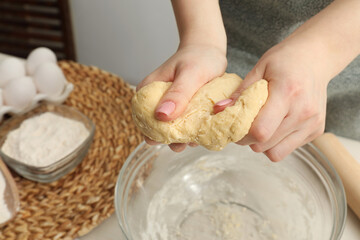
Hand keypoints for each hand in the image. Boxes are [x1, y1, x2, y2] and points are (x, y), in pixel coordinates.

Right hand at [137, 44, 226, 151]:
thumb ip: (177, 94)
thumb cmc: (198, 57)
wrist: (210, 51)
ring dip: (181, 138)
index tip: (166, 141)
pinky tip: (200, 135)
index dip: (152, 133)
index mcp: (148, 93)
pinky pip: (184, 125)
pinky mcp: (182, 110)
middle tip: (181, 145)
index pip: (142, 118)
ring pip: (171, 128)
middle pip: (157, 127)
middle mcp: (155, 101)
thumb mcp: (190, 74)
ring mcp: (169, 107)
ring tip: (193, 141)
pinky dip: (191, 131)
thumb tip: (161, 115)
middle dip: (169, 139)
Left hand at [214, 42, 328, 161]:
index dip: (241, 133)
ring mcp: (312, 123)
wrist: (317, 56)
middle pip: (265, 145)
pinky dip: (276, 142)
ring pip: (276, 153)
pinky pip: (288, 149)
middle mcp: (303, 112)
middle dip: (248, 140)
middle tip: (244, 126)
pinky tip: (276, 124)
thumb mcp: (259, 68)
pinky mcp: (317, 131)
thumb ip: (240, 92)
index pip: (260, 131)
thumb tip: (219, 110)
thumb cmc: (285, 60)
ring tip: (261, 125)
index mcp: (287, 93)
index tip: (234, 125)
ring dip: (262, 144)